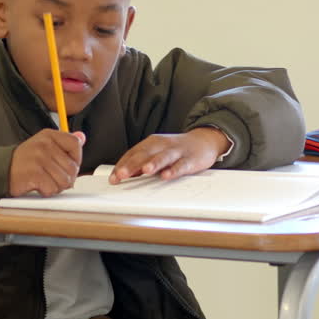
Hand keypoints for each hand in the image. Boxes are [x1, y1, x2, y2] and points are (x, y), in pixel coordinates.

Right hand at [9, 130, 85, 196]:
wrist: (1, 169)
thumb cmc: (25, 160)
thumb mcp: (44, 145)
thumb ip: (64, 144)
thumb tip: (82, 138)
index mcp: (49, 135)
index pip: (75, 145)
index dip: (76, 159)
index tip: (66, 165)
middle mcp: (44, 144)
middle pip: (72, 167)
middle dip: (65, 178)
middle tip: (52, 177)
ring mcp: (39, 158)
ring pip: (64, 181)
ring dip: (56, 186)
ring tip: (45, 181)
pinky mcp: (34, 174)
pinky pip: (52, 189)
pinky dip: (46, 191)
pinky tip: (38, 185)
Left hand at [109, 128, 229, 183]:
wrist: (204, 140)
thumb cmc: (176, 149)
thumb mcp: (157, 152)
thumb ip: (141, 162)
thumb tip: (123, 174)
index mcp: (152, 143)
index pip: (133, 153)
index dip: (122, 165)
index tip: (114, 178)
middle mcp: (162, 145)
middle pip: (145, 154)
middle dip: (132, 165)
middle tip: (121, 175)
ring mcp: (177, 152)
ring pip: (163, 157)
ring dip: (153, 163)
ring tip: (144, 171)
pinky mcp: (190, 159)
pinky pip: (181, 165)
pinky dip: (174, 170)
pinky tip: (167, 176)